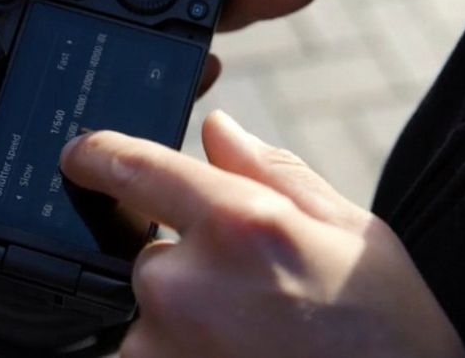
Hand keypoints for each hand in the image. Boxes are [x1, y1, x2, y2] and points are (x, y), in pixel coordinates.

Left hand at [59, 111, 464, 357]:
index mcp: (239, 225)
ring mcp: (160, 346)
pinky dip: (179, 349)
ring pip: (150, 308)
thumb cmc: (385, 333)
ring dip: (185, 314)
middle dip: (186, 263)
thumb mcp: (349, 231)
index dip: (98, 153)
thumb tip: (217, 129)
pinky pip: (148, 349)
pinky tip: (237, 354)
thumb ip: (272, 171)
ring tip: (253, 335)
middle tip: (250, 293)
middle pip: (147, 251)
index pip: (136, 168)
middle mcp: (185, 285)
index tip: (79, 155)